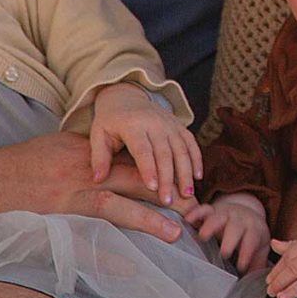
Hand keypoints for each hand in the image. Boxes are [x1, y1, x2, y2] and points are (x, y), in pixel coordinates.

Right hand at [0, 129, 183, 241]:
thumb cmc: (22, 163)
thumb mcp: (60, 147)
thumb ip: (92, 153)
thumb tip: (119, 160)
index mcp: (86, 154)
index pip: (131, 160)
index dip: (160, 170)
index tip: (184, 180)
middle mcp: (80, 173)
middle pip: (131, 181)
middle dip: (165, 193)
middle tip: (195, 206)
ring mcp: (66, 199)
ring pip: (113, 207)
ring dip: (146, 221)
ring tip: (175, 233)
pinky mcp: (52, 223)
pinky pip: (83, 242)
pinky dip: (106, 255)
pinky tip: (131, 269)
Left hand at [90, 82, 200, 206]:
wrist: (126, 96)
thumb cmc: (110, 121)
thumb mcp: (98, 135)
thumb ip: (99, 157)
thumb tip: (98, 180)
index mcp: (133, 125)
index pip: (143, 150)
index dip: (148, 169)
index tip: (152, 188)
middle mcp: (154, 123)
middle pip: (164, 153)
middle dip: (168, 178)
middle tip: (168, 201)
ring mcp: (169, 124)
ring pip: (182, 149)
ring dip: (186, 172)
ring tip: (187, 194)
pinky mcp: (179, 126)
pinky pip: (191, 143)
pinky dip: (196, 159)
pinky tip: (198, 177)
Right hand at [186, 193, 270, 272]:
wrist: (248, 213)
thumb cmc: (252, 236)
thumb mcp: (259, 249)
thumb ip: (256, 266)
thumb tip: (254, 288)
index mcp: (253, 230)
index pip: (252, 240)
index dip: (247, 253)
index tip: (242, 267)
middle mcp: (240, 220)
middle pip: (236, 227)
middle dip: (231, 239)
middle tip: (224, 253)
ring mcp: (225, 213)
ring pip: (219, 216)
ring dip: (211, 225)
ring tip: (202, 236)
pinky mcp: (212, 210)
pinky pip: (204, 209)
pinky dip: (196, 213)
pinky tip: (188, 221)